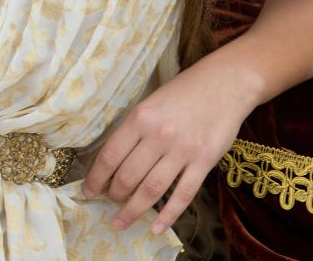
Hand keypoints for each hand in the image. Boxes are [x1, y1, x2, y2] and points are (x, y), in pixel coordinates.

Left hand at [81, 59, 252, 236]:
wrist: (223, 84)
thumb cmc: (182, 92)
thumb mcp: (149, 102)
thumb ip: (134, 129)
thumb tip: (114, 159)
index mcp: (139, 118)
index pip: (110, 155)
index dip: (96, 177)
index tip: (89, 190)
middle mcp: (158, 135)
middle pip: (128, 176)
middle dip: (114, 195)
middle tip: (109, 203)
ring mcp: (182, 150)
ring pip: (151, 189)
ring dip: (133, 210)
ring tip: (122, 221)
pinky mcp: (204, 162)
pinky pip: (183, 195)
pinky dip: (168, 215)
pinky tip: (156, 227)